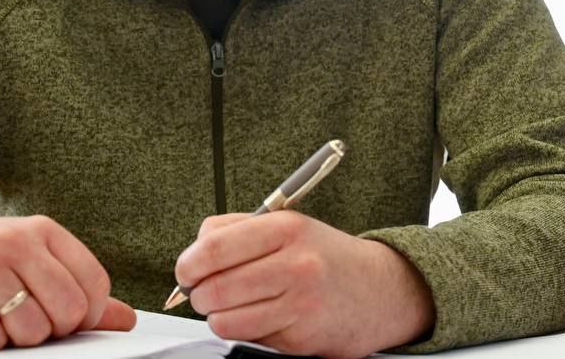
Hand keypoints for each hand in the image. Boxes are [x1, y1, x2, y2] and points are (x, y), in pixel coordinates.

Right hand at [0, 215, 136, 349]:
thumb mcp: (32, 262)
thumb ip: (78, 289)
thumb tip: (125, 320)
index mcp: (44, 231)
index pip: (94, 282)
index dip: (88, 314)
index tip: (69, 319)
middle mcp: (16, 242)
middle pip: (67, 310)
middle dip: (53, 330)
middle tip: (29, 320)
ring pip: (31, 330)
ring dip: (17, 337)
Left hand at [175, 212, 434, 357]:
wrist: (378, 290)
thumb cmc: (325, 257)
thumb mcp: (287, 226)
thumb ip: (236, 229)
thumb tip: (193, 252)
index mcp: (285, 228)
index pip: (214, 247)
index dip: (188, 264)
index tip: (186, 271)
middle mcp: (295, 263)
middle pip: (214, 288)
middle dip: (198, 295)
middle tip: (203, 292)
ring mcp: (299, 302)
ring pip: (225, 319)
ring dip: (217, 316)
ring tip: (231, 306)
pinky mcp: (300, 336)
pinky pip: (247, 337)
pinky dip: (243, 330)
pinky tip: (259, 317)